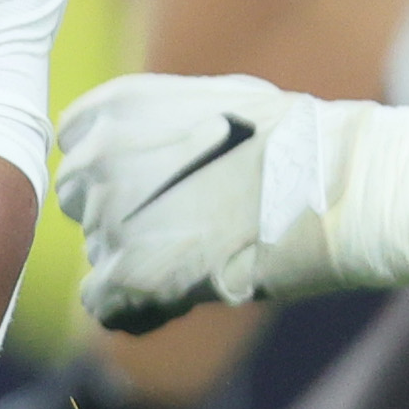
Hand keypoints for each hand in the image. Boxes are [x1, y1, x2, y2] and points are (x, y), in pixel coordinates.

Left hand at [55, 74, 408, 331]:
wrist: (335, 185)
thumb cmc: (290, 143)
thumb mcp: (210, 101)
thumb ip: (152, 126)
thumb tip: (132, 156)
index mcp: (113, 108)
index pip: (73, 145)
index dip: (111, 169)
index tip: (153, 182)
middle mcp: (98, 158)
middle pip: (77, 202)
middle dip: (121, 215)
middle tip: (183, 225)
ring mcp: (109, 218)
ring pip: (98, 251)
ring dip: (136, 260)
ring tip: (201, 256)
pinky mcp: (130, 275)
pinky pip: (102, 302)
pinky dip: (136, 307)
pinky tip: (180, 296)